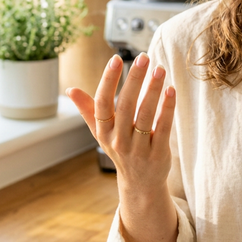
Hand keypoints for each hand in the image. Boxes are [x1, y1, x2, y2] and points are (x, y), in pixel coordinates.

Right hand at [66, 53, 175, 195]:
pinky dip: (167, 109)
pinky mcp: (158, 154)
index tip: (116, 59)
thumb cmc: (121, 149)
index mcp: (104, 132)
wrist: (140, 184)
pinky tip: (171, 90)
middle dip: (134, 80)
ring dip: (153, 91)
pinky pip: (163, 128)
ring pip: (146, 116)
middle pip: (125, 106)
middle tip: (144, 58)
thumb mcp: (102, 132)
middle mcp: (118, 141)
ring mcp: (139, 149)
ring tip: (159, 69)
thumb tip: (70, 90)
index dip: (108, 81)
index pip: (102, 103)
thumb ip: (88, 110)